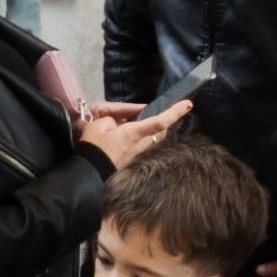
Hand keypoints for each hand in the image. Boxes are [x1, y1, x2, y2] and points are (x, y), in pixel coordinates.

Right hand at [77, 96, 191, 170]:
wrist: (88, 172)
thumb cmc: (94, 147)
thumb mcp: (99, 125)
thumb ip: (113, 120)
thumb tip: (119, 124)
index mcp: (134, 133)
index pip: (159, 122)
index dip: (174, 112)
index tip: (188, 104)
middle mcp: (140, 144)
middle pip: (160, 131)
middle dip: (165, 121)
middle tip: (165, 111)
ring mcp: (136, 154)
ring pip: (151, 139)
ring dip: (152, 129)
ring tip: (139, 121)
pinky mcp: (131, 160)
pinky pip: (141, 145)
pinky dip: (141, 137)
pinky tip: (127, 134)